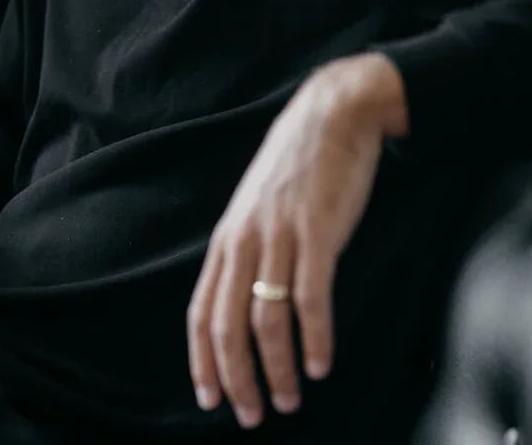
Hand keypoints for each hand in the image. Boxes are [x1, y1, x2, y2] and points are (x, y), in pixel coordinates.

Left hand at [186, 52, 407, 429]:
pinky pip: (310, 298)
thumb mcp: (255, 206)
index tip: (209, 397)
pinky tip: (319, 365)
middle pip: (227, 323)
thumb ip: (247, 247)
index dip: (201, 358)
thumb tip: (242, 296)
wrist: (330, 115)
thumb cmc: (295, 166)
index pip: (201, 308)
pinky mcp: (316, 232)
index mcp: (227, 237)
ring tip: (288, 400)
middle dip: (236, 376)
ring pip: (267, 318)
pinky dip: (314, 338)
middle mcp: (244, 239)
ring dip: (277, 367)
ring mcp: (278, 235)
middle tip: (250, 415)